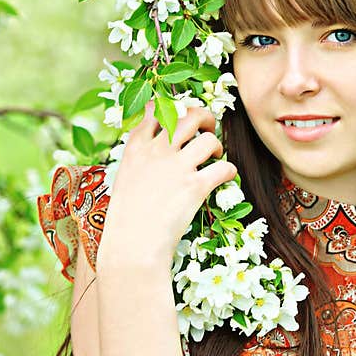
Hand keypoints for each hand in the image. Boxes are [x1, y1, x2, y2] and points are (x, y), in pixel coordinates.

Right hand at [97, 101, 237, 272]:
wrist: (132, 246)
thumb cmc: (127, 219)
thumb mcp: (125, 179)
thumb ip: (143, 159)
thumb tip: (164, 149)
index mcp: (136, 148)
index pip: (155, 110)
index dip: (174, 109)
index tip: (183, 118)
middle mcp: (156, 151)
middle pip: (189, 115)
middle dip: (205, 118)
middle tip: (209, 131)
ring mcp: (176, 167)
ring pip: (209, 138)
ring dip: (217, 146)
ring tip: (214, 159)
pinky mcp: (194, 186)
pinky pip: (224, 167)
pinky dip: (229, 171)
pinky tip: (224, 179)